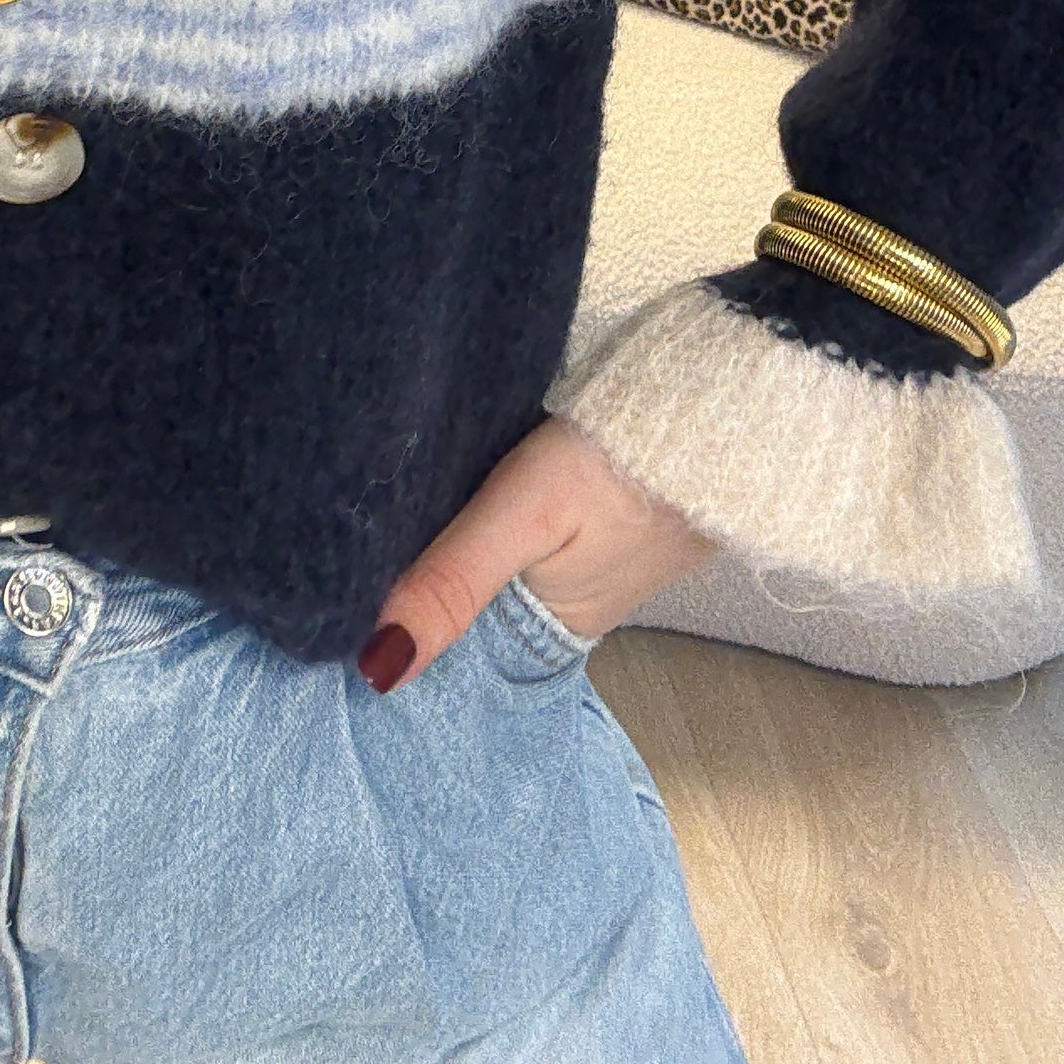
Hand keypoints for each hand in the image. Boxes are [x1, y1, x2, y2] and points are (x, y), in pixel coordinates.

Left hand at [356, 416, 716, 692]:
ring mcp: (594, 556)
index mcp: (556, 627)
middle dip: (418, 584)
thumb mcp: (528, 513)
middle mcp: (573, 604)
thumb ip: (456, 578)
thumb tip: (380, 666)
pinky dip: (490, 516)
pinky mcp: (604, 511)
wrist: (730, 396)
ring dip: (452, 546)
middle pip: (475, 604)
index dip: (400, 628)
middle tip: (338, 552)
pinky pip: (529, 529)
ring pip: (499, 564)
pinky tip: (454, 489)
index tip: (333, 611)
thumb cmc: (627, 457)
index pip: (458, 648)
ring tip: (375, 520)